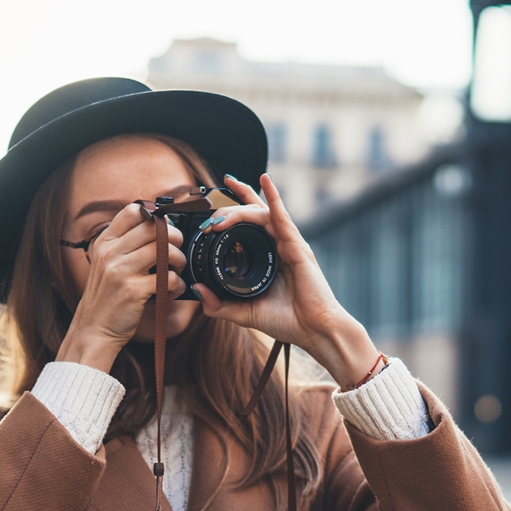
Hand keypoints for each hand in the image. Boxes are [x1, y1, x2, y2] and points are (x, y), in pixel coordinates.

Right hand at [56, 202, 186, 372]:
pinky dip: (177, 284)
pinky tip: (172, 292)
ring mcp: (121, 271)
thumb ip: (124, 245)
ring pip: (164, 249)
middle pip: (153, 228)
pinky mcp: (133, 291)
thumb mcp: (106, 264)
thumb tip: (157, 227)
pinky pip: (168, 278)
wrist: (93, 329)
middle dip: (174, 237)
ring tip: (177, 271)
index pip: (132, 211)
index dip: (155, 217)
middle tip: (177, 251)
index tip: (164, 230)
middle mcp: (110, 253)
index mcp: (104, 242)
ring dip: (179, 260)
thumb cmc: (106, 297)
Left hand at [192, 174, 380, 389]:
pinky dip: (273, 197)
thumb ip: (218, 305)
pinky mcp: (297, 246)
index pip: (245, 227)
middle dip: (226, 210)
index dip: (226, 216)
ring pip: (260, 214)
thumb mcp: (244, 314)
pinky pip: (282, 216)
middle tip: (207, 219)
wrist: (314, 331)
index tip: (205, 219)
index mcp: (266, 257)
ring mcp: (288, 243)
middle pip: (251, 213)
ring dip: (237, 209)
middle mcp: (277, 245)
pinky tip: (264, 180)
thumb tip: (196, 290)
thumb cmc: (287, 322)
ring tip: (218, 218)